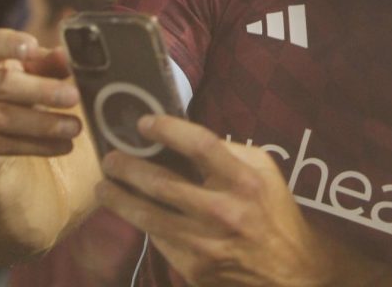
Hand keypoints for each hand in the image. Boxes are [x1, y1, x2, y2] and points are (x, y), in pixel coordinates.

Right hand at [0, 29, 82, 177]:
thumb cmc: (8, 93)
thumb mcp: (27, 72)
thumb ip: (46, 63)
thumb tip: (67, 56)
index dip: (9, 44)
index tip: (34, 47)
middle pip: (0, 83)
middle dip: (42, 90)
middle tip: (74, 97)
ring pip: (2, 117)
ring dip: (44, 123)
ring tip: (75, 127)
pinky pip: (0, 144)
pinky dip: (36, 145)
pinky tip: (61, 145)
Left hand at [97, 115, 350, 286]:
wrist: (288, 269)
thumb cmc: (274, 211)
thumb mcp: (264, 170)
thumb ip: (229, 152)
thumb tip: (184, 139)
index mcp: (245, 180)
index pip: (200, 146)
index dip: (167, 130)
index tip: (143, 123)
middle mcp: (223, 210)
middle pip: (162, 182)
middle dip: (128, 167)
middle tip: (110, 157)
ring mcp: (205, 242)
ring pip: (147, 216)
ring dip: (118, 198)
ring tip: (103, 186)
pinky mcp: (193, 266)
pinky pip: (158, 239)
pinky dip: (140, 222)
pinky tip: (130, 211)